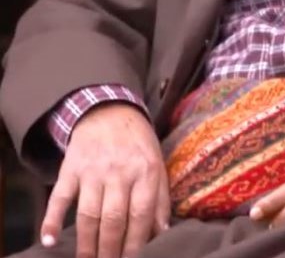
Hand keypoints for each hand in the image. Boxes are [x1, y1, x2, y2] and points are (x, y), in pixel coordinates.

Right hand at [41, 104, 168, 257]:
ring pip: (88, 214)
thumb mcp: (158, 166)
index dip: (135, 242)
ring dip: (86, 243)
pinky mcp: (70, 169)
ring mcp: (92, 171)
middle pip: (113, 218)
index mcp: (145, 172)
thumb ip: (160, 199)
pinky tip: (49, 240)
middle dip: (110, 249)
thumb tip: (162, 232)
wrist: (109, 113)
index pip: (140, 214)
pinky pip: (59, 197)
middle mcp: (119, 172)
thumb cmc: (138, 145)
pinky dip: (51, 219)